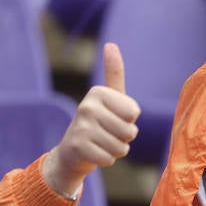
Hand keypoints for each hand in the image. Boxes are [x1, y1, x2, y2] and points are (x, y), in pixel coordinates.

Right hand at [42, 43, 139, 197]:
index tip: (113, 118)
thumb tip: (110, 44)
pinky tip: (94, 153)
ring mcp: (81, 127)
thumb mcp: (108, 97)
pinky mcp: (78, 147)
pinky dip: (106, 160)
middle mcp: (87, 106)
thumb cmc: (98, 122)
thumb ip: (113, 73)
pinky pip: (109, 159)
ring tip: (101, 143)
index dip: (129, 120)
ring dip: (116, 150)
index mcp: (98, 92)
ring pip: (121, 147)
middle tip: (107, 134)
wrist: (72, 151)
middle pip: (130, 131)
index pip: (133, 113)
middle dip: (123, 138)